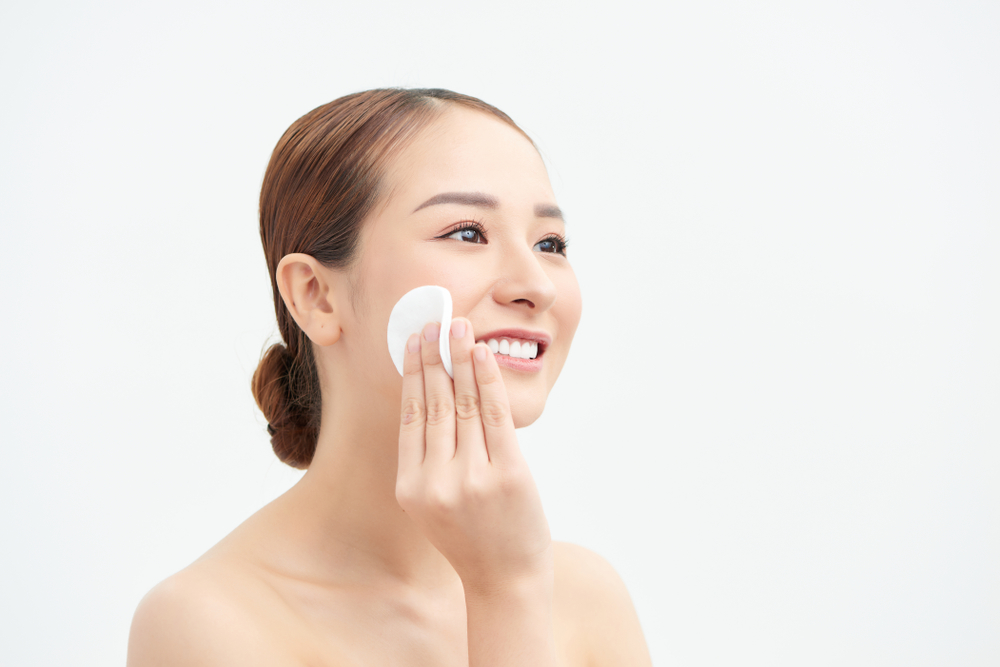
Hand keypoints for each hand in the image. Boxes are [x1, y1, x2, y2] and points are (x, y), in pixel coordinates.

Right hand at [395, 318, 552, 591]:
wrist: (505, 580)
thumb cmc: (472, 536)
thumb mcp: (435, 503)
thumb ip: (429, 460)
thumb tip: (436, 395)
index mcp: (411, 488)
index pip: (410, 418)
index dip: (412, 375)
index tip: (414, 343)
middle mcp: (436, 483)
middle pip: (435, 405)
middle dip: (435, 359)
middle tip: (435, 322)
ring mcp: (472, 480)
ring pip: (465, 406)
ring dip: (462, 362)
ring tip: (460, 330)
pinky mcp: (508, 476)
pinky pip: (496, 418)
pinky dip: (489, 382)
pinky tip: (484, 357)